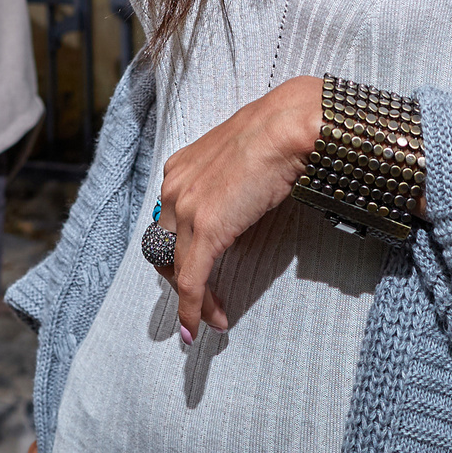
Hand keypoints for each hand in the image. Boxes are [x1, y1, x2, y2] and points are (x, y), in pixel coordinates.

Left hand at [158, 75, 321, 340]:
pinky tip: (199, 327)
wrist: (288, 125)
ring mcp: (186, 210)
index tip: (193, 270)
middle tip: (202, 297)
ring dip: (192, 299)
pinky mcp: (206, 231)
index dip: (177, 253)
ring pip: (176, 269)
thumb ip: (229, 181)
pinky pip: (192, 281)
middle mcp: (174, 189)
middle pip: (163, 249)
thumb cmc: (277, 133)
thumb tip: (241, 200)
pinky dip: (193, 309)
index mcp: (179, 170)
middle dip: (178, 278)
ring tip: (212, 316)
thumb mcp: (239, 158)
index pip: (166, 224)